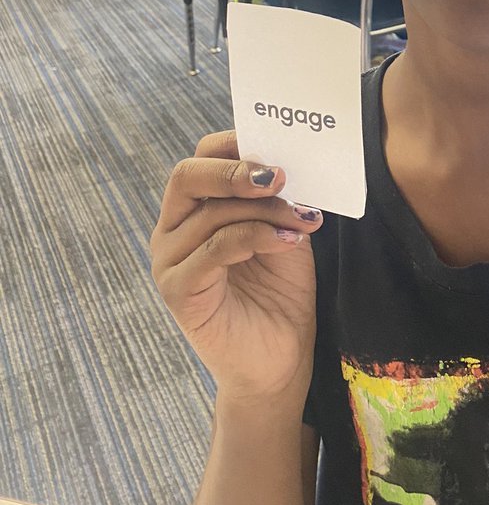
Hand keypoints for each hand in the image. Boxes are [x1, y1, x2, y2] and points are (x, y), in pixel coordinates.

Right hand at [151, 130, 322, 404]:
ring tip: (304, 219)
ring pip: (212, 213)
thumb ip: (276, 197)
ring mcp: (169, 261)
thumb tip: (288, 158)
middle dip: (238, 170)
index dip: (234, 144)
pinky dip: (256, 237)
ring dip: (266, 210)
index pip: (200, 159)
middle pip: (188, 176)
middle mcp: (172, 230)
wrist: (279, 360)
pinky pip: (215, 248)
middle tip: (281, 177)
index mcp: (193, 210)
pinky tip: (289, 241)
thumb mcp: (282, 229)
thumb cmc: (279, 292)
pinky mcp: (178, 291)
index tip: (278, 146)